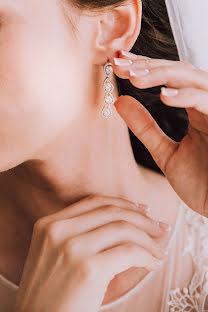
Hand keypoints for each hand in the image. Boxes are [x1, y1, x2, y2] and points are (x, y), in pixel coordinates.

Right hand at [14, 194, 168, 311]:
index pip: (94, 201)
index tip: (142, 209)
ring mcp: (72, 248)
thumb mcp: (54, 255)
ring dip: (148, 239)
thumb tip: (120, 223)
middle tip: (160, 227)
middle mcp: (58, 230)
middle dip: (142, 218)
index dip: (123, 203)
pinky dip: (147, 256)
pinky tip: (153, 264)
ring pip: (124, 228)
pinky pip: (129, 252)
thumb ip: (77, 234)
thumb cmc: (49, 295)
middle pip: (112, 211)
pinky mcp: (88, 269)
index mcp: (49, 224)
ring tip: (158, 249)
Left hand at [109, 50, 207, 216]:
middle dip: (150, 65)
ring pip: (195, 78)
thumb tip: (119, 101)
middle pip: (181, 71)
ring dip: (164, 74)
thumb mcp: (165, 153)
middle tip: (120, 64)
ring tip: (135, 77)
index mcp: (197, 109)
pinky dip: (187, 96)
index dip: (145, 68)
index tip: (118, 64)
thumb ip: (145, 127)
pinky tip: (164, 95)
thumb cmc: (201, 184)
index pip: (170, 78)